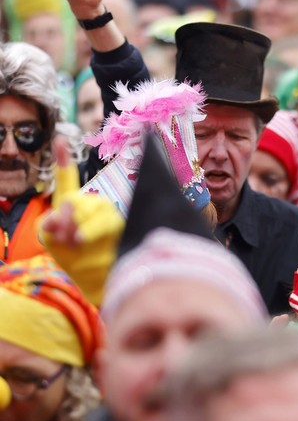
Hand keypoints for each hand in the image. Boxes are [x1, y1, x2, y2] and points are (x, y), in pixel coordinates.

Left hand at [40, 137, 124, 306]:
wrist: (97, 281)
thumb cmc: (74, 258)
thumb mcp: (51, 241)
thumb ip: (51, 224)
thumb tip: (66, 210)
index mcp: (75, 204)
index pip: (67, 181)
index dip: (62, 160)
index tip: (58, 140)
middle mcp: (95, 204)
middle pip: (75, 201)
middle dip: (65, 220)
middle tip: (65, 238)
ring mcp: (110, 214)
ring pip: (89, 211)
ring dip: (78, 229)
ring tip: (76, 243)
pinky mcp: (123, 225)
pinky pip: (105, 223)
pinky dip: (91, 233)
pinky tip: (83, 240)